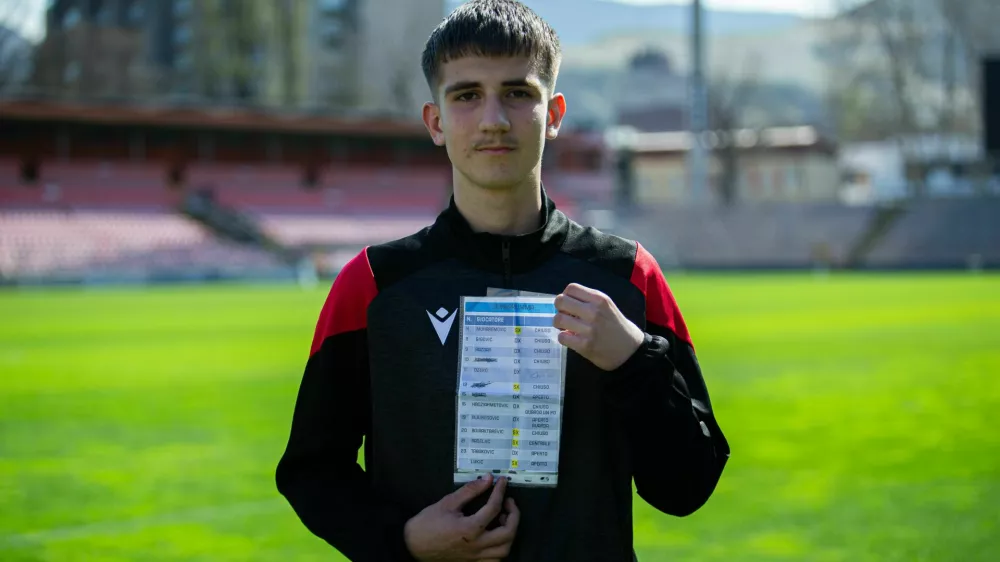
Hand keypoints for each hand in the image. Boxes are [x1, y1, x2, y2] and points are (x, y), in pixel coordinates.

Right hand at [404, 474, 519, 560]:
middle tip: (508, 503)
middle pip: (508, 532)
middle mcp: (477, 545)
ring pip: (504, 550)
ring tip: (502, 520)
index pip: (494, 507)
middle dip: (514, 515)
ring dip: (509, 533)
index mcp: (470, 529)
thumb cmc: (428, 523)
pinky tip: (495, 538)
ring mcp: (476, 557)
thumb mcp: (448, 502)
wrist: (412, 546)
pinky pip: (494, 561)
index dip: (500, 491)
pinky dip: (500, 549)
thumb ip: (470, 491)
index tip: (502, 481)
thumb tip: (487, 479)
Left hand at [553, 283, 644, 370]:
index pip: (571, 288)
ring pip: (558, 319)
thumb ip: (588, 300)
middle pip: (561, 301)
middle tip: (565, 315)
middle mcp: (594, 311)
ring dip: (559, 324)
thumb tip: (564, 301)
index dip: (565, 295)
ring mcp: (589, 329)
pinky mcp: (585, 345)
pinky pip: (562, 337)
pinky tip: (571, 338)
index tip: (569, 304)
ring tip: (566, 327)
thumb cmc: (616, 325)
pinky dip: (563, 337)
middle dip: (559, 308)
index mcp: (599, 299)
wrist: (630, 349)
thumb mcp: (607, 306)